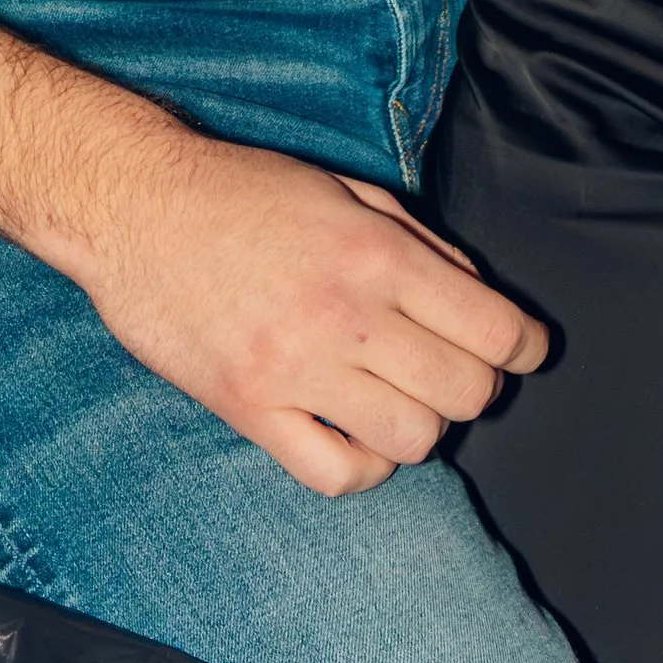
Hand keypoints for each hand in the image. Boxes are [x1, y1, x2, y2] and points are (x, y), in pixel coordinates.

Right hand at [76, 128, 546, 497]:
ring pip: (411, 441)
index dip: (526, 346)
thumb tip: (477, 295)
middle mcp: (345, 316)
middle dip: (475, 386)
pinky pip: (335, 474)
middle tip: (454, 370)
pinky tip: (355, 435)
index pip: (493, 328)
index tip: (525, 350)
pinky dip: (362, 467)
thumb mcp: (345, 189)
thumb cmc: (242, 191)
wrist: (137, 207)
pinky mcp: (249, 409)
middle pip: (464, 392)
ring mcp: (295, 370)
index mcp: (376, 253)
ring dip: (420, 427)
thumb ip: (419, 240)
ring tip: (399, 400)